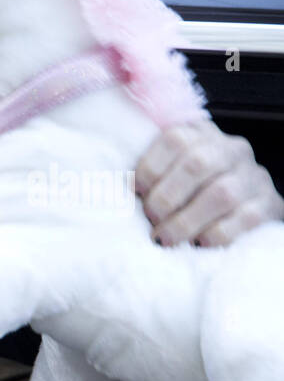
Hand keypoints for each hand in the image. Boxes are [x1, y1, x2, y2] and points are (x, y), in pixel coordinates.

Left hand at [136, 121, 283, 245]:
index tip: (135, 194)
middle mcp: (231, 150)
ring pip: (222, 193)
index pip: (175, 139)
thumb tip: (112, 193)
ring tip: (165, 239)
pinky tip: (199, 244)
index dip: (150, 168)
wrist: (246, 207)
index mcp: (202, 136)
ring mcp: (254, 176)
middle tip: (152, 221)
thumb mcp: (172, 175)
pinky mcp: (269, 204)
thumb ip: (150, 176)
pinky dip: (216, 234)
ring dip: (187, 221)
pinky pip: (245, 218)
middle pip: (198, 163)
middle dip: (167, 197)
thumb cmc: (194, 194)